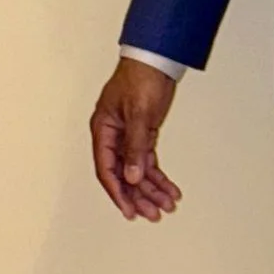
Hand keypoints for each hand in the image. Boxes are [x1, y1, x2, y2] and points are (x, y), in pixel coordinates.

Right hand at [90, 56, 182, 221]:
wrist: (156, 59)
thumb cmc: (140, 79)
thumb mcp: (139, 114)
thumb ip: (135, 147)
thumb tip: (132, 176)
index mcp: (103, 131)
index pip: (107, 170)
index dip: (118, 193)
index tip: (130, 211)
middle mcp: (113, 137)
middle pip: (123, 175)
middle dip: (138, 196)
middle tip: (153, 214)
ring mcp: (128, 137)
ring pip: (137, 171)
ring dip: (151, 189)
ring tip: (167, 205)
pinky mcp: (143, 135)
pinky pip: (148, 162)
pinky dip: (159, 177)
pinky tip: (170, 189)